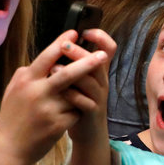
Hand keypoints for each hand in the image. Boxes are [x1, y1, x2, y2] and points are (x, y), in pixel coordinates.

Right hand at [0, 31, 108, 164]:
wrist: (9, 148)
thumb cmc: (11, 117)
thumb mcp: (13, 90)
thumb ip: (27, 74)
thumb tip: (45, 61)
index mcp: (26, 80)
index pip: (47, 57)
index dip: (61, 43)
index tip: (74, 33)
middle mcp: (37, 92)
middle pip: (67, 73)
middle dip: (87, 63)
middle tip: (102, 55)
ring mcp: (48, 109)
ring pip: (75, 95)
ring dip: (80, 95)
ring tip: (76, 98)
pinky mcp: (57, 125)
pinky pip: (75, 112)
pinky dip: (76, 112)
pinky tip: (67, 117)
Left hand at [54, 29, 115, 143]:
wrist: (88, 133)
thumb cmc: (77, 103)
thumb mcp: (78, 80)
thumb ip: (73, 63)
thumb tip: (58, 43)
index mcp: (98, 70)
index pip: (109, 48)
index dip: (100, 36)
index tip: (84, 31)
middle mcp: (102, 81)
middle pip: (97, 60)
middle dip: (80, 51)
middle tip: (64, 45)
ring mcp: (98, 97)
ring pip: (91, 80)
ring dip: (73, 72)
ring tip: (54, 68)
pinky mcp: (92, 112)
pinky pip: (84, 102)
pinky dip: (71, 95)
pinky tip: (59, 91)